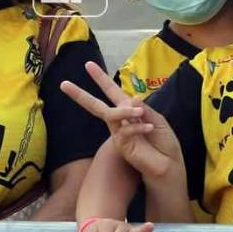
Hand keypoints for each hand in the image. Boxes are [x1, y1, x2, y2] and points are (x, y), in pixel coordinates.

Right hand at [60, 62, 182, 178]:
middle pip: (96, 106)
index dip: (101, 78)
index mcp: (129, 112)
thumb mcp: (156, 120)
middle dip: (80, 94)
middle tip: (64, 84)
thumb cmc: (164, 144)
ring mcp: (118, 134)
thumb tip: (132, 98)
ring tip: (139, 114)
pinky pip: (124, 129)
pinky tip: (148, 128)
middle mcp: (120, 122)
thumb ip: (143, 109)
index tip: (88, 65)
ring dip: (127, 111)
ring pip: (111, 114)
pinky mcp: (121, 146)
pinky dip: (137, 127)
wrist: (169, 166)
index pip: (112, 92)